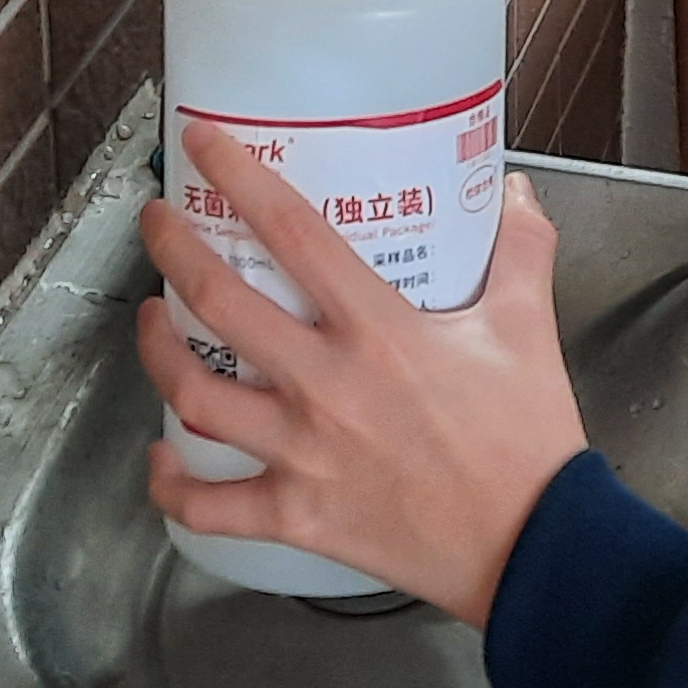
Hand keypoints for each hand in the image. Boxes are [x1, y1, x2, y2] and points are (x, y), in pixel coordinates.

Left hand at [136, 118, 589, 625]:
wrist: (534, 546)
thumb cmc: (527, 443)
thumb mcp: (527, 329)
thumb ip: (520, 253)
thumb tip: (515, 197)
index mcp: (378, 330)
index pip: (292, 231)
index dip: (239, 176)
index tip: (206, 142)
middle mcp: (326, 385)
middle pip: (218, 301)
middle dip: (173, 249)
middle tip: (159, 223)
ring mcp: (303, 452)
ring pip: (195, 395)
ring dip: (159, 352)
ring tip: (153, 323)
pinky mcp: (298, 515)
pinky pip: (210, 504)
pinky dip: (173, 483)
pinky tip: (163, 455)